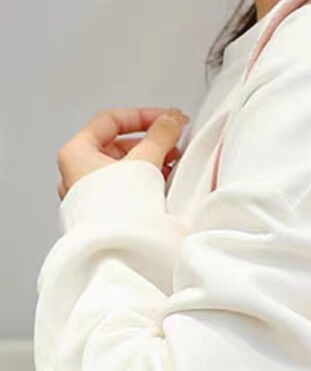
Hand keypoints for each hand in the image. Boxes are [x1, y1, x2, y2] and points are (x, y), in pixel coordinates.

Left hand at [57, 107, 189, 200]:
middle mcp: (77, 173)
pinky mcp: (103, 213)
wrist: (116, 254)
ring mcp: (89, 195)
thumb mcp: (145, 161)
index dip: (142, 116)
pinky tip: (163, 187)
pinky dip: (143, 183)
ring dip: (149, 164)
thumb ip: (161, 135)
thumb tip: (173, 119)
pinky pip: (123, 189)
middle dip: (150, 143)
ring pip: (122, 168)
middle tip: (174, 146)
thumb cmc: (118, 211)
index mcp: (76, 153)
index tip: (167, 120)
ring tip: (172, 168)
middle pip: (117, 145)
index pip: (110, 121)